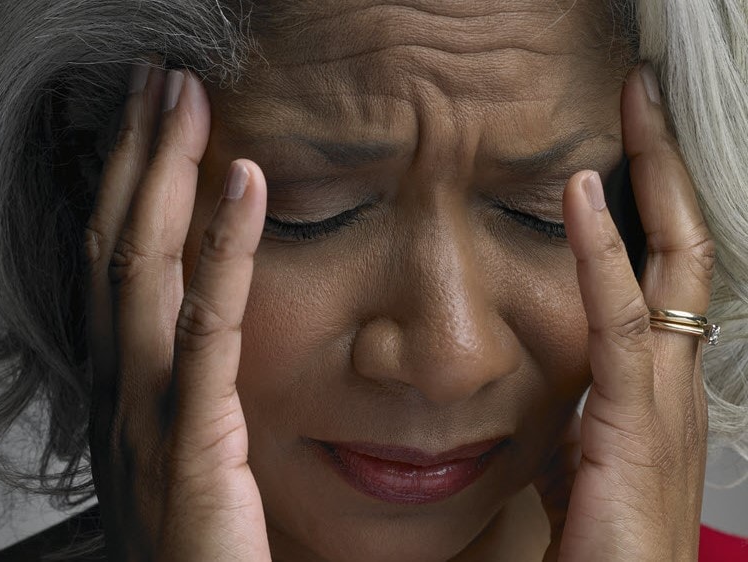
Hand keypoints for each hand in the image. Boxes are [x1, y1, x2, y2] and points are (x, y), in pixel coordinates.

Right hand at [83, 65, 270, 559]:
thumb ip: (188, 397)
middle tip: (156, 77)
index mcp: (118, 391)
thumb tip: (208, 343)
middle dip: (131, 155)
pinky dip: (224, 247)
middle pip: (112, 247)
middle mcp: (117, 393)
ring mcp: (146, 415)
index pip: (107, 267)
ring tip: (183, 95)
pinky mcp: (194, 442)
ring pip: (141, 270)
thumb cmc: (198, 556)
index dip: (120, 187)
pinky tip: (245, 181)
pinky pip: (207, 328)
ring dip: (161, 173)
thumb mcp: (182, 461)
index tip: (143, 122)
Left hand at [537, 63, 715, 560]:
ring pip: (673, 264)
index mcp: (658, 386)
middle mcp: (675, 381)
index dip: (649, 206)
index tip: (617, 146)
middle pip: (686, 248)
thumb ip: (569, 426)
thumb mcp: (577, 467)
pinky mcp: (636, 423)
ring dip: (654, 179)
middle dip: (669, 168)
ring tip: (634, 107)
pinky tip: (583, 192)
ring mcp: (666, 399)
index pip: (664, 273)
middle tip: (643, 97)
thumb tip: (545, 409)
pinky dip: (601, 251)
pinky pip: (621, 321)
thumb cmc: (597, 549)